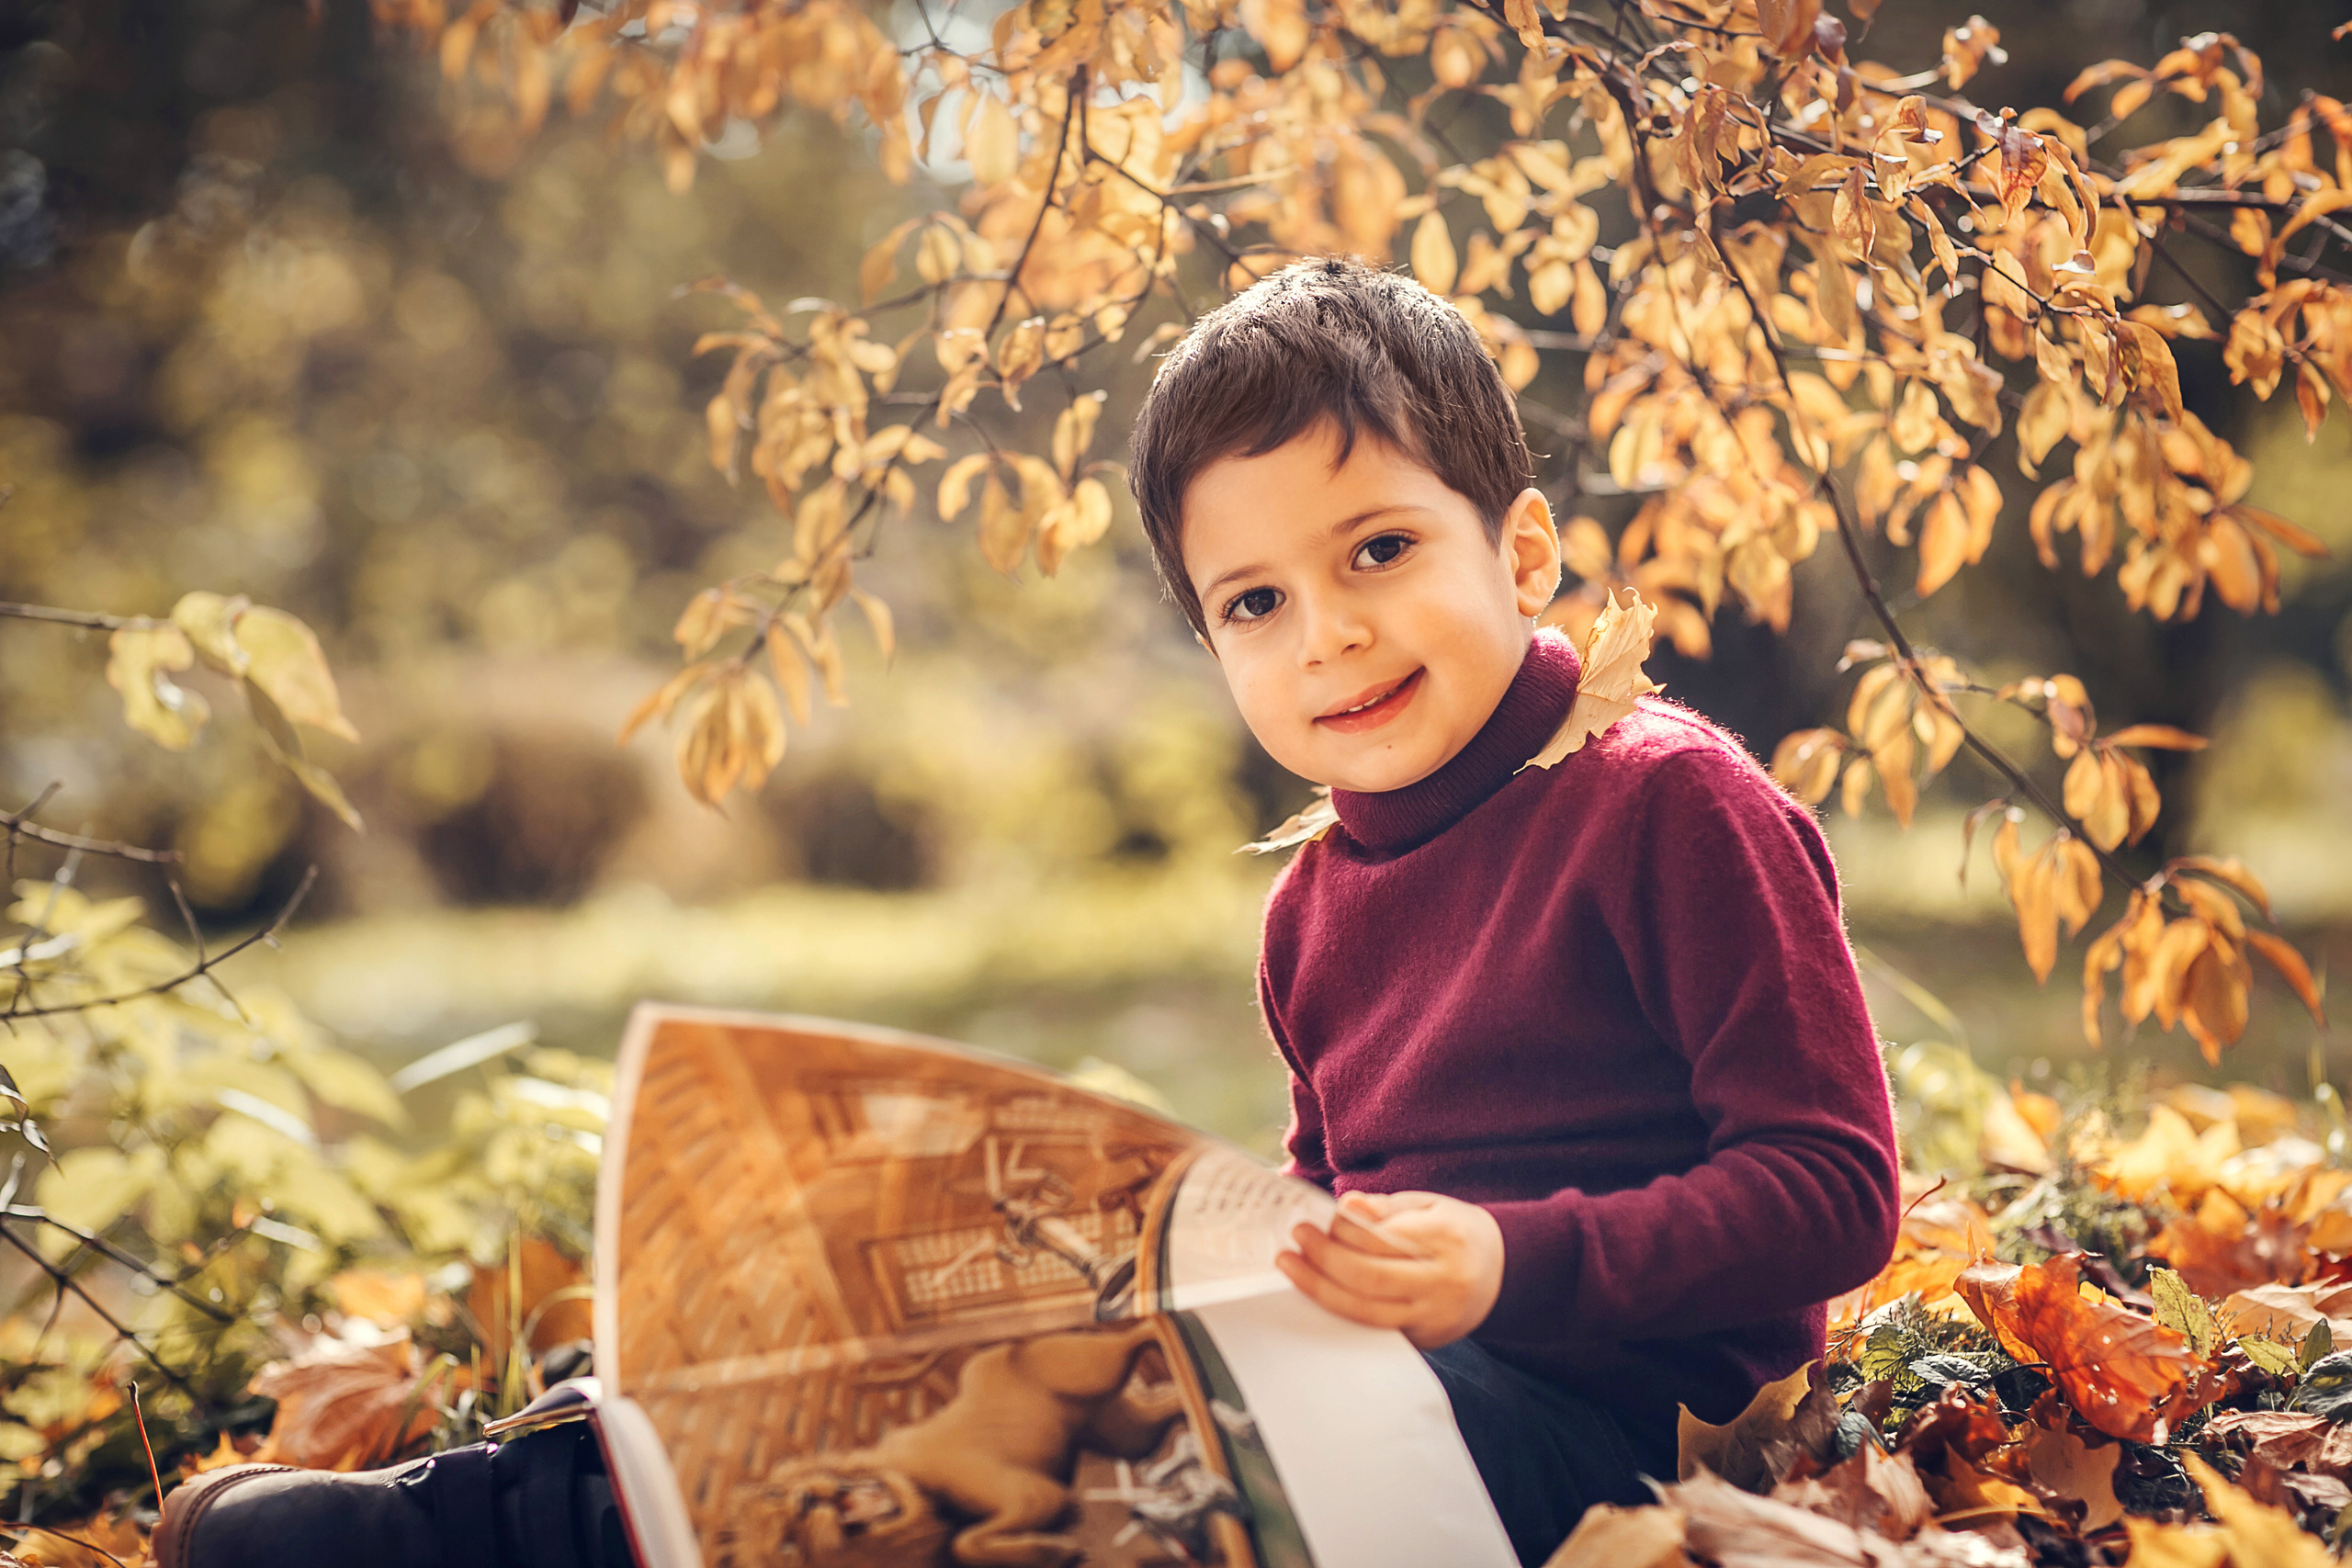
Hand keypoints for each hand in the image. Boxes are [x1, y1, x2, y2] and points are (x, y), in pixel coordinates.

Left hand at [1274, 1190, 1504, 1348]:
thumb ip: (1387, 1207)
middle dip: (1323, 1259)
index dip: (1341, 1230)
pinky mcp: (1426, 1339)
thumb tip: (1347, 1207)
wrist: (1503, 1273)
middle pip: (1368, 1277)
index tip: (1317, 1220)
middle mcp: (1443, 1281)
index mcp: (1445, 1238)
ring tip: (1292, 1266)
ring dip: (1320, 1289)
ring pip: (1365, 1311)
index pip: (1380, 1237)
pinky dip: (1341, 1312)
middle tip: (1296, 1240)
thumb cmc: (1456, 1232)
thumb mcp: (1429, 1206)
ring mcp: (1434, 1316)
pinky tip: (1317, 1293)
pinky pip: (1374, 1330)